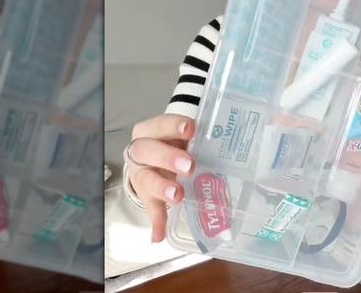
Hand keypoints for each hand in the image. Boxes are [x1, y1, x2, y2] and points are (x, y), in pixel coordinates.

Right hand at [124, 114, 195, 242]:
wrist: (157, 156)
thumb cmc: (174, 143)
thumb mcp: (182, 137)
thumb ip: (197, 137)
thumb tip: (221, 137)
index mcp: (151, 131)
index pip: (160, 124)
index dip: (173, 127)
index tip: (190, 129)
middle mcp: (140, 150)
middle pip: (146, 150)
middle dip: (167, 158)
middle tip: (188, 166)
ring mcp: (139, 173)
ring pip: (144, 178)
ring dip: (160, 188)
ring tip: (176, 196)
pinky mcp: (143, 194)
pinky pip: (148, 208)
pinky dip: (155, 221)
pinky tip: (159, 235)